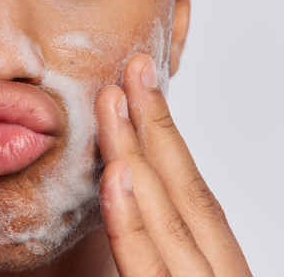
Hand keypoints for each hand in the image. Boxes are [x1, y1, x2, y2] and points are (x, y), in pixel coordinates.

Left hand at [95, 54, 251, 275]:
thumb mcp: (172, 274)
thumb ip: (153, 247)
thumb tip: (124, 188)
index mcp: (209, 265)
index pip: (191, 193)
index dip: (166, 134)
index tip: (140, 85)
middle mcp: (209, 274)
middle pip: (184, 192)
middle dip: (156, 125)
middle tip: (134, 68)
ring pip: (169, 218)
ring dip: (137, 154)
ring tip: (115, 100)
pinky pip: (147, 270)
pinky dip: (132, 224)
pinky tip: (118, 176)